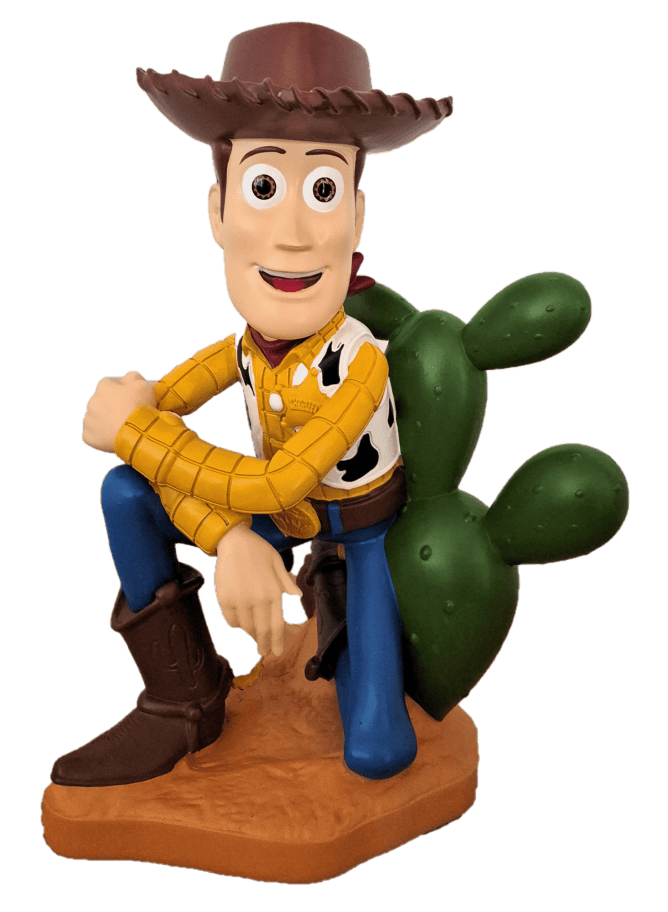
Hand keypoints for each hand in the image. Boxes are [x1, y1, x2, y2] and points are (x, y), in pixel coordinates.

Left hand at [82, 370, 156, 452]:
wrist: (135, 434)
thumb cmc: (140, 407)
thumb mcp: (144, 385)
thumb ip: (135, 377)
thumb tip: (129, 377)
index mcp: (103, 386)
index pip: (110, 384)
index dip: (121, 390)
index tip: (130, 398)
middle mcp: (92, 401)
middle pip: (102, 401)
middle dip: (112, 406)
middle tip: (127, 414)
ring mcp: (88, 420)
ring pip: (97, 418)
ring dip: (106, 421)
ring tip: (122, 427)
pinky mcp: (88, 436)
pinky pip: (94, 435)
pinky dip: (102, 436)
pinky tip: (114, 437)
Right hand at [215, 523, 301, 656]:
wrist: (233, 541)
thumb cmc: (258, 550)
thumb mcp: (277, 563)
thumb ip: (286, 582)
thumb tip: (297, 594)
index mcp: (274, 592)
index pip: (277, 625)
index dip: (277, 641)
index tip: (276, 652)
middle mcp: (258, 600)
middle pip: (262, 631)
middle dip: (263, 644)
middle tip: (264, 652)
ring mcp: (240, 601)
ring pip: (246, 628)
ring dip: (250, 633)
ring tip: (253, 635)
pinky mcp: (224, 600)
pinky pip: (231, 621)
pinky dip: (236, 625)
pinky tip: (241, 622)